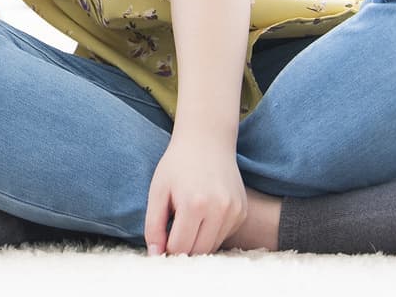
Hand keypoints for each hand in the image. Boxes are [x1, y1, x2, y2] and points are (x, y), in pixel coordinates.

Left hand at [144, 131, 247, 255]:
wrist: (207, 140)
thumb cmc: (177, 165)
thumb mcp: (158, 190)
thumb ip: (154, 225)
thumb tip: (155, 256)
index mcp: (194, 204)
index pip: (179, 247)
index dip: (167, 248)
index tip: (161, 241)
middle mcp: (219, 210)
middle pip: (198, 251)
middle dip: (183, 249)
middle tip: (172, 235)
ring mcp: (234, 211)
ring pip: (213, 247)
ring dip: (198, 242)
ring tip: (187, 221)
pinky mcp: (242, 211)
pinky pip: (224, 235)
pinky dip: (211, 233)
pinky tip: (203, 214)